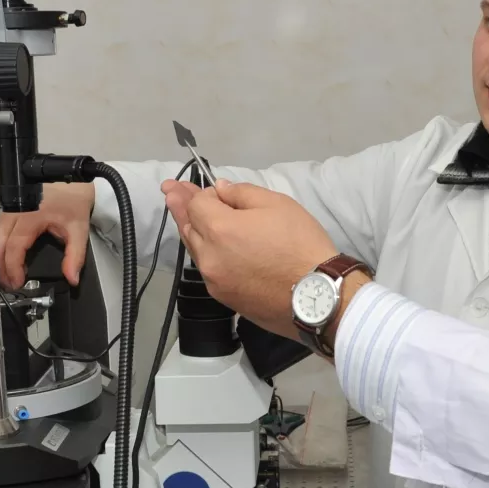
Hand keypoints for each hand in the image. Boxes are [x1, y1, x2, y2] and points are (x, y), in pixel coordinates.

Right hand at [0, 183, 94, 288]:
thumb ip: (75, 256)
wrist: (75, 180)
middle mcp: (17, 210)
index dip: (13, 267)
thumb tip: (72, 277)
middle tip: (7, 283)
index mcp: (31, 215)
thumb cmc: (74, 199)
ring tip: (5, 273)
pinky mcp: (12, 206)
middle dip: (0, 265)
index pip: (14, 247)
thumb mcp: (79, 230)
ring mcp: (12, 207)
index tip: (17, 282)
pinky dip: (0, 244)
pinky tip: (5, 255)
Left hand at [164, 179, 337, 337]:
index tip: (213, 188)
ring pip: (195, 250)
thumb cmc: (300, 244)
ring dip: (190, 231)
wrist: (317, 296)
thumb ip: (242, 193)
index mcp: (219, 229)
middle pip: (188, 227)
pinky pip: (208, 269)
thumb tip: (221, 190)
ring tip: (184, 216)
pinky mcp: (224, 299)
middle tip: (171, 191)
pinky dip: (205, 253)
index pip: (196, 203)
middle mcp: (208, 256)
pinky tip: (209, 247)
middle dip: (181, 206)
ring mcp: (214, 281)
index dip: (203, 192)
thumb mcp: (277, 204)